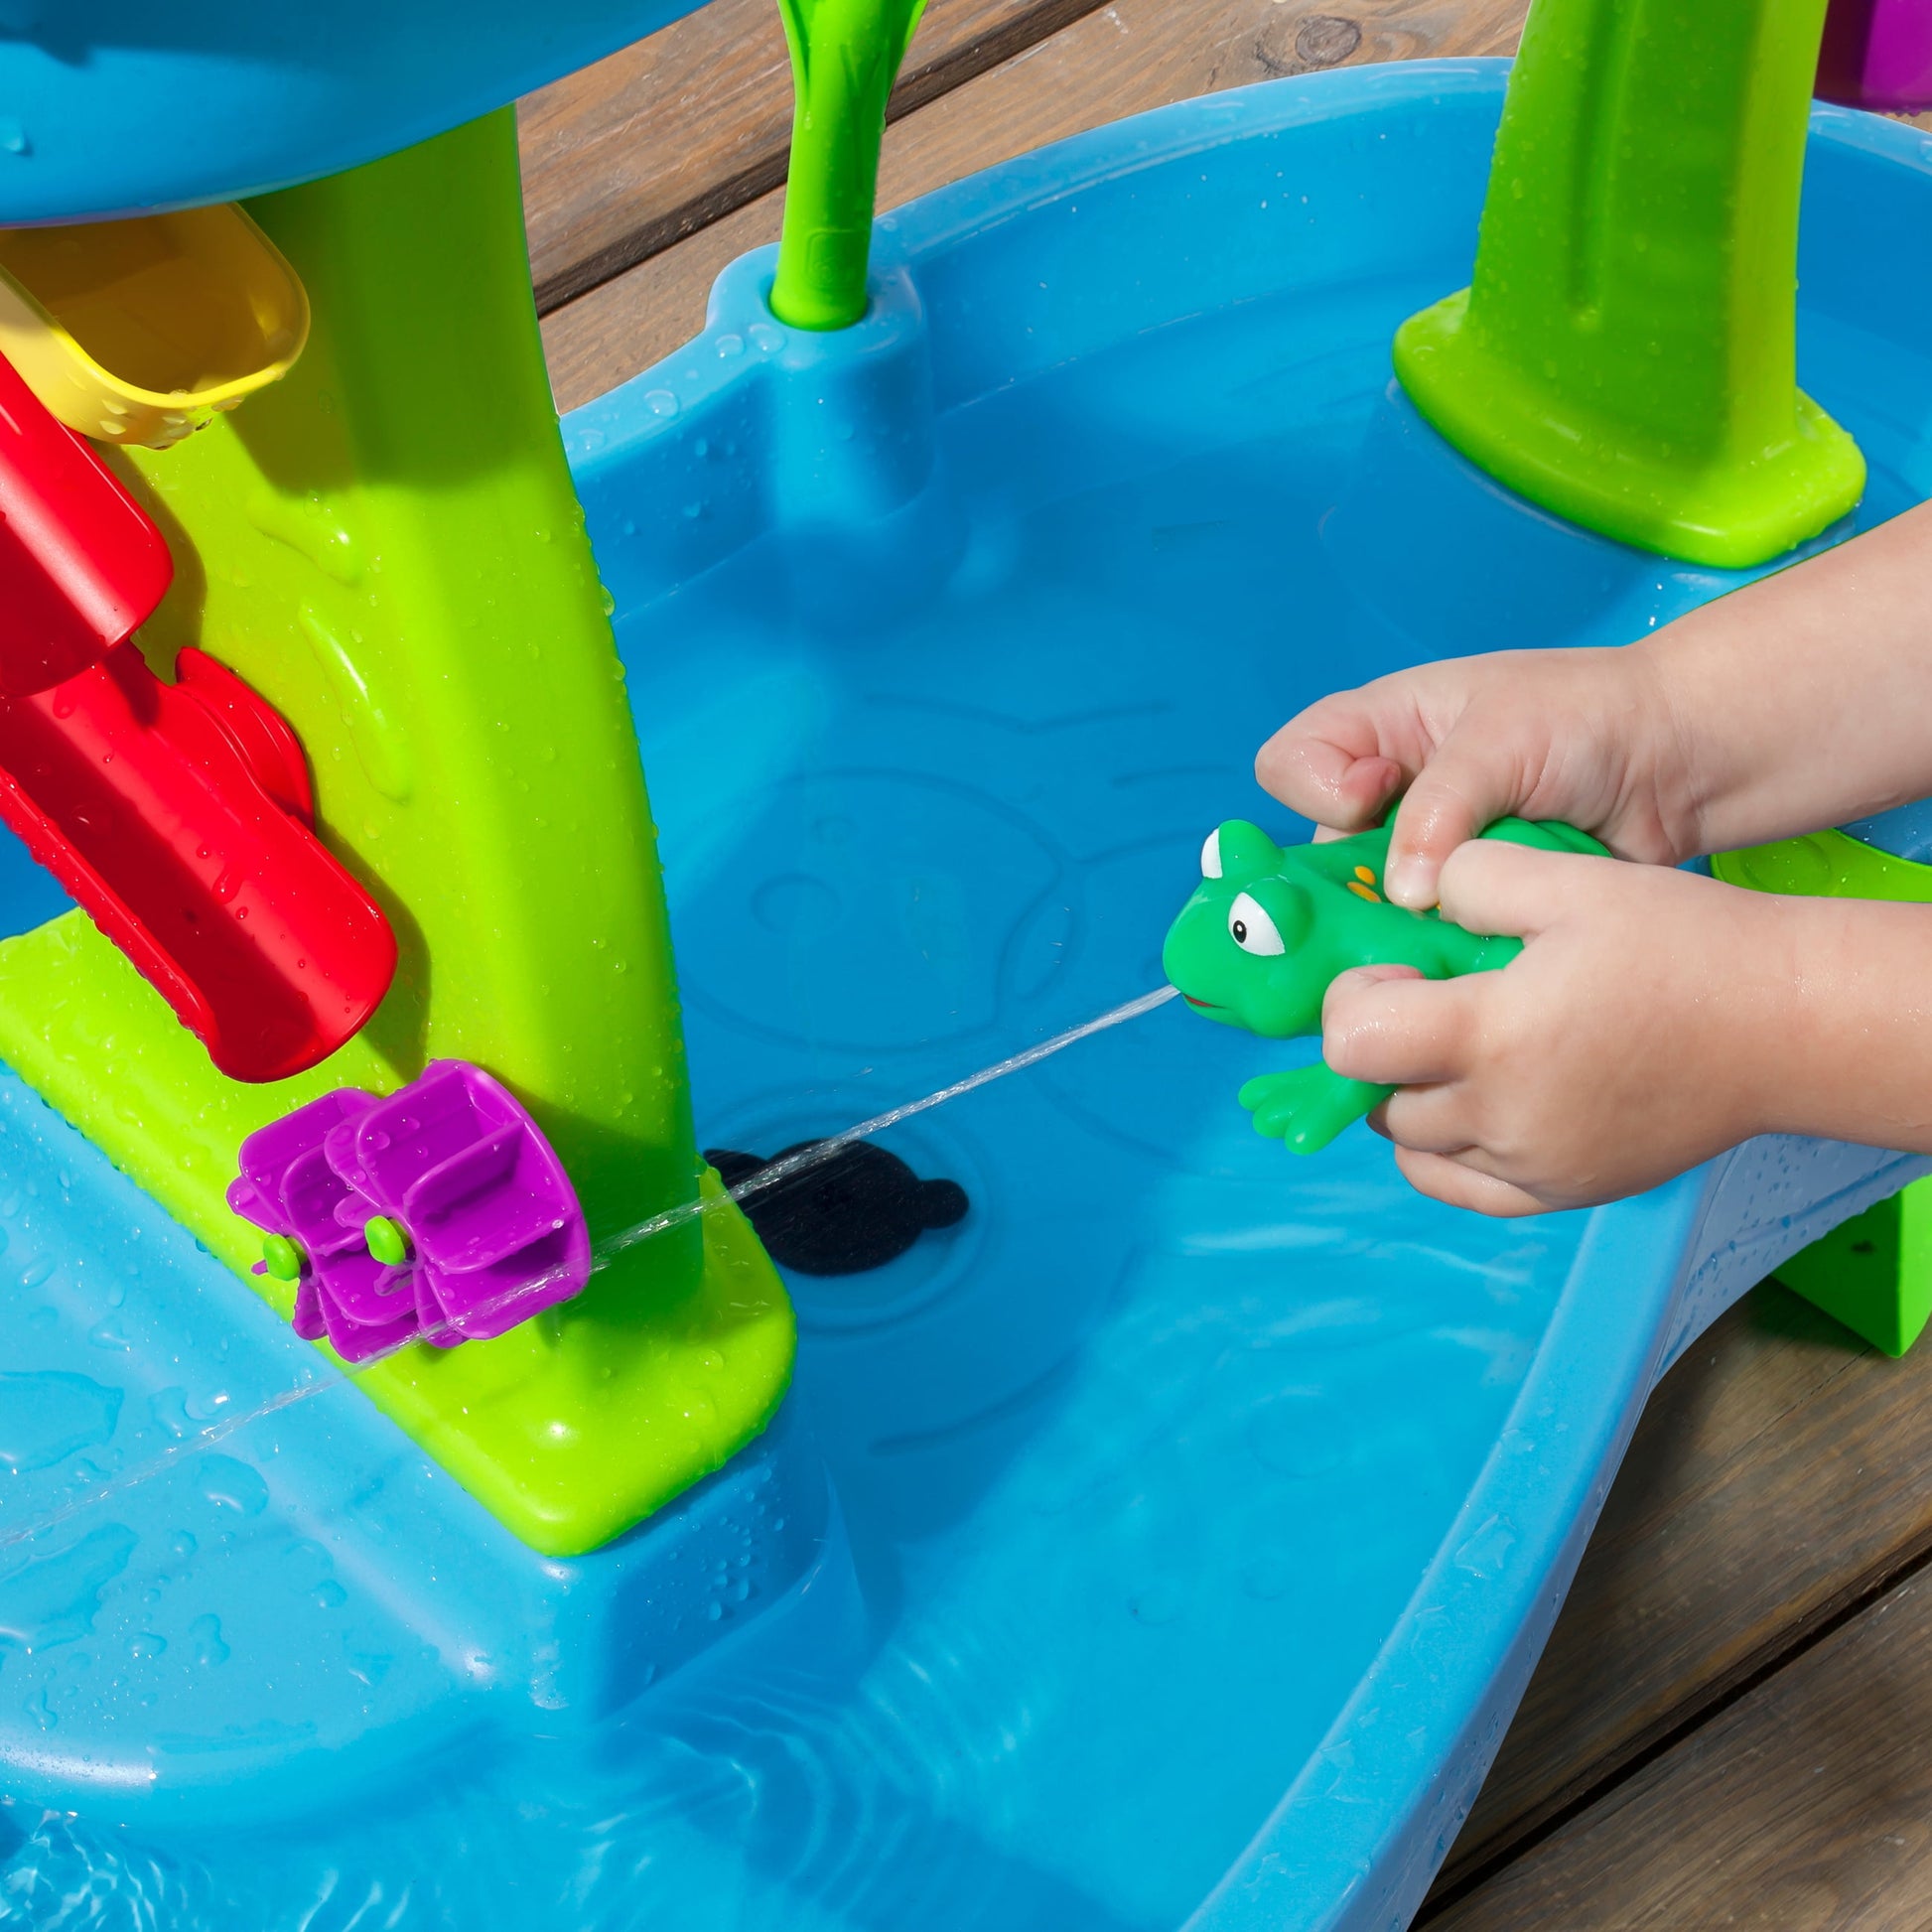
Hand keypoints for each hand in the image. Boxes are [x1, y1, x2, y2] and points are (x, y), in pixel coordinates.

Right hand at [1255, 647, 1697, 911]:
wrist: (1677, 765)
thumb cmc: (1587, 718)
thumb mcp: (1503, 740)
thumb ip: (1441, 810)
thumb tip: (1403, 896)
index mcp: (1377, 734)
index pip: (1288, 765)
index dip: (1317, 791)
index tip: (1378, 796)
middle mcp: (1384, 803)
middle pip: (1314, 860)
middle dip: (1350, 889)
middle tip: (1403, 903)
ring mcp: (1421, 863)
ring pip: (1366, 916)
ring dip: (1405, 930)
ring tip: (1460, 924)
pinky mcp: (1460, 914)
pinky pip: (1423, 949)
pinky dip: (1446, 955)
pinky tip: (1483, 947)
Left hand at [1318, 843, 1791, 1215]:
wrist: (1785, 1025)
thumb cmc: (1681, 945)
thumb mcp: (1569, 881)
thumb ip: (1469, 876)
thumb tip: (1408, 897)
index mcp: (1494, 1036)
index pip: (1354, 1043)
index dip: (1353, 1000)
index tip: (1397, 970)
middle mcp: (1502, 1118)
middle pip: (1377, 1098)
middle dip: (1381, 1044)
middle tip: (1432, 998)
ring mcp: (1532, 1167)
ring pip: (1412, 1147)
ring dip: (1411, 1094)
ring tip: (1462, 1042)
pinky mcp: (1563, 1192)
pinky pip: (1461, 1187)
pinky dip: (1446, 1149)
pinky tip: (1479, 1095)